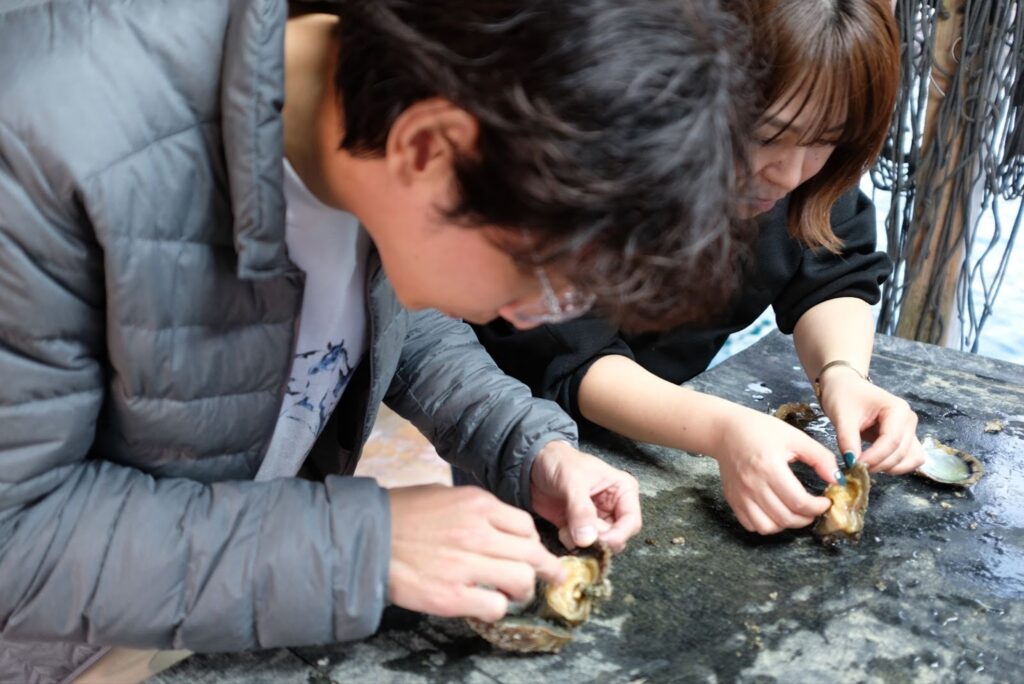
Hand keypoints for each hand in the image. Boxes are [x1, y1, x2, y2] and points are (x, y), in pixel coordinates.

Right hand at [388, 485, 564, 621]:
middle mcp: (478, 533)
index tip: (536, 552)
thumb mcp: (443, 495)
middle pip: (532, 553)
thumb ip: (474, 508)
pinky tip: (488, 605)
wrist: (365, 537)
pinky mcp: (452, 595)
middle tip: (553, 577)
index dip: (535, 543)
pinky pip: (495, 606)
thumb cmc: (400, 514)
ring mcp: (466, 565)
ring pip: (521, 580)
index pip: (525, 526)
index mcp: (477, 505)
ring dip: (523, 590)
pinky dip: (497, 608)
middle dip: (546, 569)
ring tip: (515, 593)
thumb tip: (497, 523)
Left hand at [529, 440, 641, 551]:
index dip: (618, 535)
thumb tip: (588, 539)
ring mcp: (597, 519)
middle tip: (578, 535)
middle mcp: (614, 507)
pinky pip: (583, 545)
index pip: (632, 522)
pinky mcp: (580, 528)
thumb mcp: (573, 482)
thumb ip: (581, 510)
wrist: (534, 463)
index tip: (598, 541)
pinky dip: (573, 544)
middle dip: (598, 541)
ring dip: (583, 544)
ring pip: (600, 544)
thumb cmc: (559, 462)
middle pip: (617, 537)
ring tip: (566, 530)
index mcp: (623, 491)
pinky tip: (562, 531)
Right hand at [712, 406, 838, 534]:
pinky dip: (767, 524)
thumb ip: (820, 457)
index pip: (799, 502)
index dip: (818, 507)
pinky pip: (751, 525)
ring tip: (795, 512)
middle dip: (807, 518)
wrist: (725, 431)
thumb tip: (837, 479)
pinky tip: (775, 511)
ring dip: (786, 525)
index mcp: (769, 467)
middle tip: (814, 508)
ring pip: (768, 527)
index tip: (825, 501)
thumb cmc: (760, 430)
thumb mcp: (795, 437)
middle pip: (785, 518)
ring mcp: (740, 495)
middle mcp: (752, 485)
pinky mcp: (732, 500)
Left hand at [818, 368, 924, 474]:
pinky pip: (909, 459)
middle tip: (856, 469)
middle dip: (879, 464)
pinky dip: (896, 466)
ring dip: (891, 468)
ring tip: (866, 467)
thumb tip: (852, 462)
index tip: (854, 465)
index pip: (891, 441)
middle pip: (901, 452)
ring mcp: (909, 430)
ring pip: (911, 459)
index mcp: (897, 409)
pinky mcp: (905, 439)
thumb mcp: (842, 415)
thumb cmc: (843, 395)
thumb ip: (847, 439)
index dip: (874, 457)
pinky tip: (876, 465)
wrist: (844, 386)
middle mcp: (908, 419)